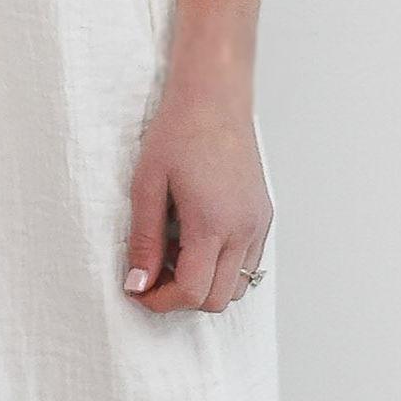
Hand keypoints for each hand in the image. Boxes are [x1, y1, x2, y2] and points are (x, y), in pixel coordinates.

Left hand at [122, 59, 271, 311]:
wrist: (214, 98)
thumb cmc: (177, 133)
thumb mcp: (146, 186)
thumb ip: (143, 241)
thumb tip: (137, 285)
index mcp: (212, 224)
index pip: (191, 292)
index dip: (159, 301)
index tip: (137, 290)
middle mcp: (243, 230)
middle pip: (216, 300)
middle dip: (180, 297)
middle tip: (151, 273)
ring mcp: (258, 224)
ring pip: (238, 287)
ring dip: (204, 284)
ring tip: (174, 253)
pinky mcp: (264, 216)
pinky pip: (248, 263)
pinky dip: (222, 267)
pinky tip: (195, 239)